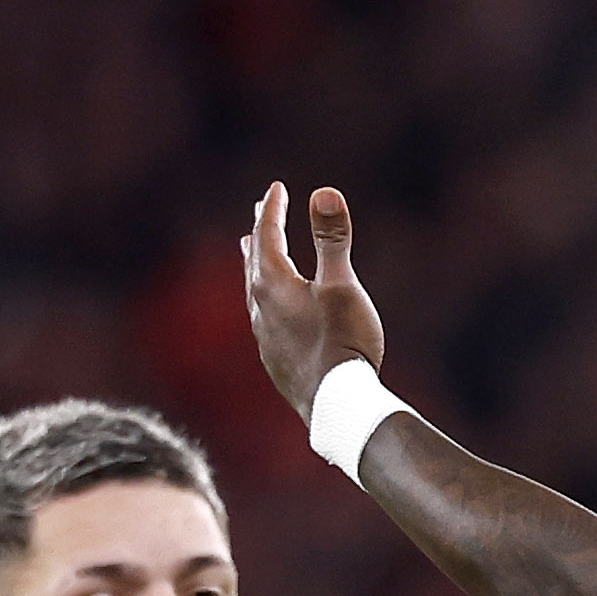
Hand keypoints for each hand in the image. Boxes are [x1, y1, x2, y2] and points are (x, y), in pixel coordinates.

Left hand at [243, 183, 388, 420]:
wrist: (338, 407)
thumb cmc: (343, 343)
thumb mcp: (342, 286)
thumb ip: (332, 240)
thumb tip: (324, 192)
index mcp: (274, 285)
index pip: (267, 235)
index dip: (272, 209)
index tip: (277, 188)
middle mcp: (261, 309)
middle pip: (255, 261)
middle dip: (260, 233)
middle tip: (259, 212)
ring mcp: (265, 339)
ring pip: (254, 292)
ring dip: (256, 268)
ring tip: (253, 255)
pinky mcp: (275, 363)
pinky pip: (263, 320)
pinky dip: (266, 301)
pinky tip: (272, 314)